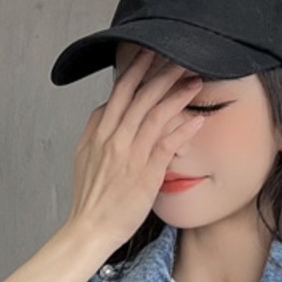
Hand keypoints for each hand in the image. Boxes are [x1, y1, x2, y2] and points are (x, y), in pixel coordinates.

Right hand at [66, 48, 207, 249]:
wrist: (89, 229)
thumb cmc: (90, 199)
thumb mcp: (83, 157)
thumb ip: (95, 130)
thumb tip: (105, 108)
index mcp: (99, 132)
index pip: (119, 91)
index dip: (136, 69)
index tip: (150, 52)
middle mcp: (114, 138)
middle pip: (140, 96)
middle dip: (161, 72)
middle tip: (180, 55)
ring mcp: (130, 155)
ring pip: (155, 114)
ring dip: (177, 94)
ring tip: (195, 80)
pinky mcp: (145, 174)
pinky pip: (167, 144)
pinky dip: (183, 129)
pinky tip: (197, 118)